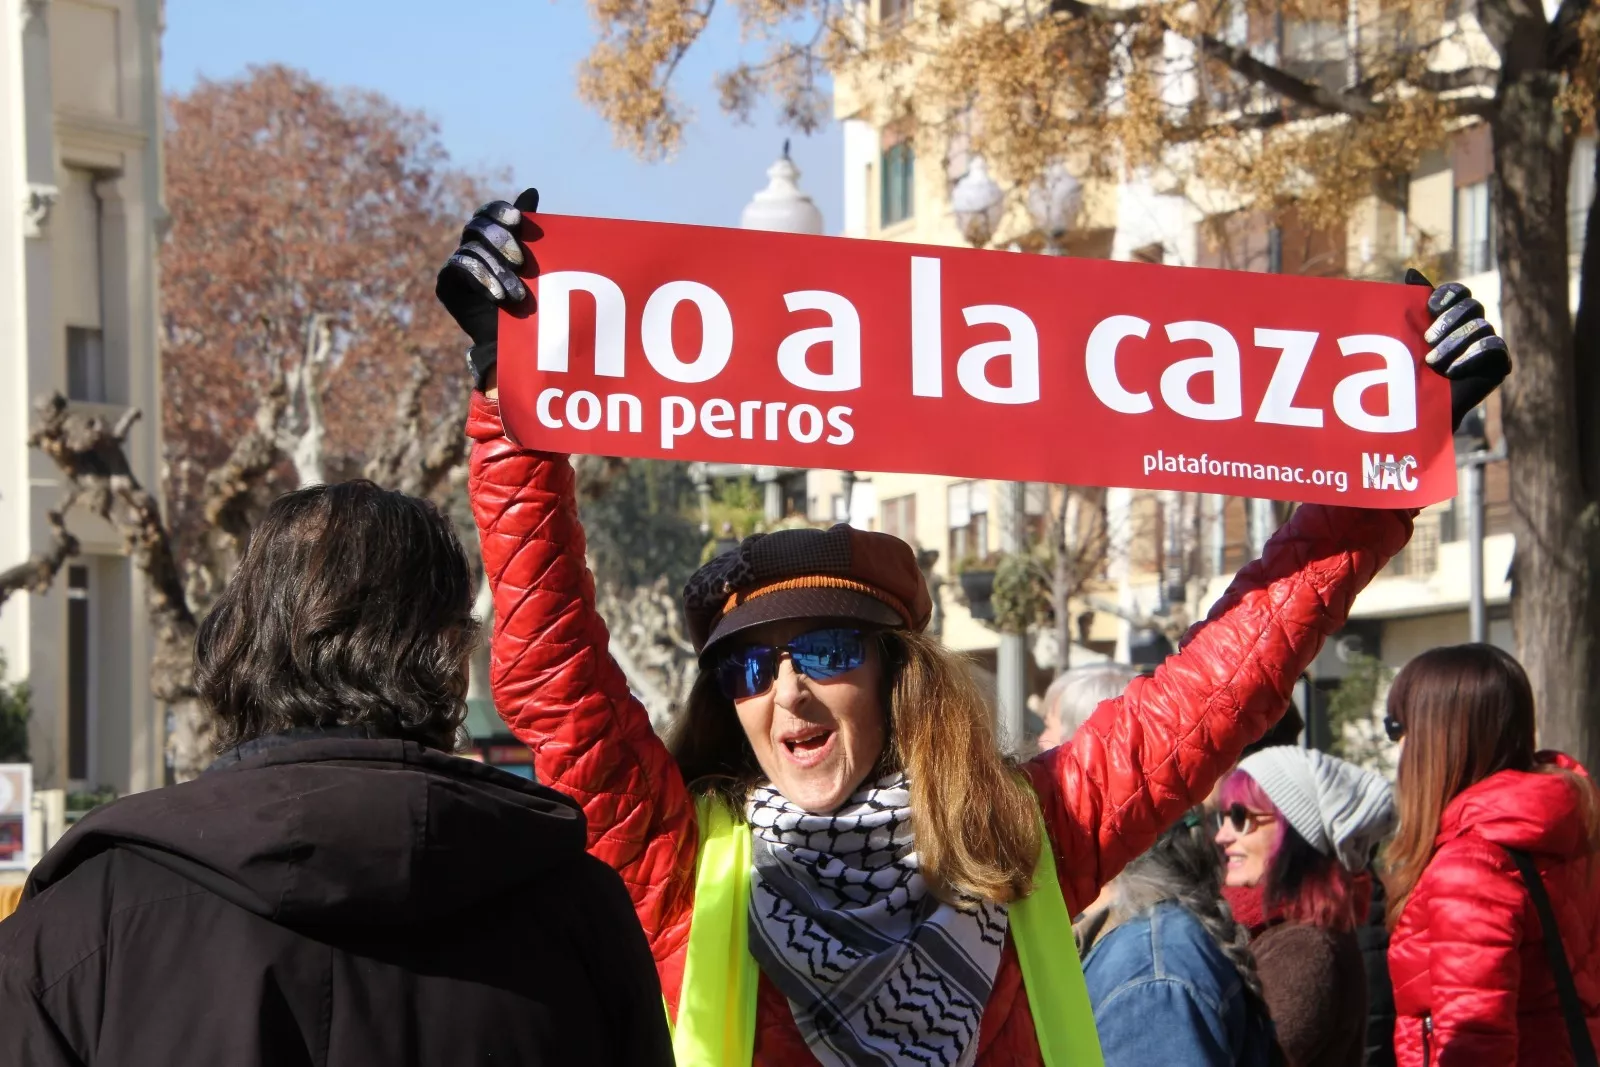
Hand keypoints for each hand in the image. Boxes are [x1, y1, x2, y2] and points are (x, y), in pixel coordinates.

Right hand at [436, 187, 540, 393]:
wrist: (516, 341)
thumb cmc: (529, 299)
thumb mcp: (533, 262)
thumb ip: (528, 229)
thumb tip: (532, 190)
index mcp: (488, 236)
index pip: (487, 212)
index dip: (499, 212)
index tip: (519, 220)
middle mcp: (468, 246)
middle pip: (476, 227)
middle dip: (499, 240)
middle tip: (522, 261)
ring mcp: (454, 265)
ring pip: (471, 250)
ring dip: (496, 269)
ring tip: (517, 293)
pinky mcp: (446, 285)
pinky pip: (459, 269)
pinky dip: (481, 279)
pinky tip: (498, 295)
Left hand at [1405, 268, 1510, 431]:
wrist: (1419, 408)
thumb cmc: (1409, 370)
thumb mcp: (1408, 334)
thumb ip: (1412, 304)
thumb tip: (1411, 272)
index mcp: (1455, 316)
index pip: (1460, 291)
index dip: (1447, 296)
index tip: (1428, 309)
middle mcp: (1475, 326)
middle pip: (1473, 305)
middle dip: (1447, 321)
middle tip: (1426, 341)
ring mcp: (1490, 344)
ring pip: (1481, 327)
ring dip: (1453, 344)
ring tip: (1432, 363)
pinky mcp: (1500, 363)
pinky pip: (1494, 346)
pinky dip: (1471, 356)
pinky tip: (1452, 371)